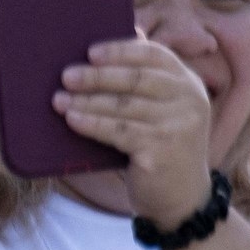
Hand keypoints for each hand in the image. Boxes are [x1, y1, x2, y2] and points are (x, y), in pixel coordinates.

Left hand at [53, 37, 218, 226]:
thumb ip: (142, 81)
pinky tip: (72, 120)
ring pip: (123, 107)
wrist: (182, 199)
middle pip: (135, 80)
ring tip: (59, 100)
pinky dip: (92, 124)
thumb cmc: (160, 144)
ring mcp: (179, 127)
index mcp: (188, 83)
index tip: (90, 52)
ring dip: (87, 102)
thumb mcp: (162, 109)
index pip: (154, 55)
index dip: (120, 50)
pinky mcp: (163, 151)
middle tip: (66, 76)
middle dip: (96, 77)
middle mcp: (190, 101)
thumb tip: (97, 53)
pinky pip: (119, 132)